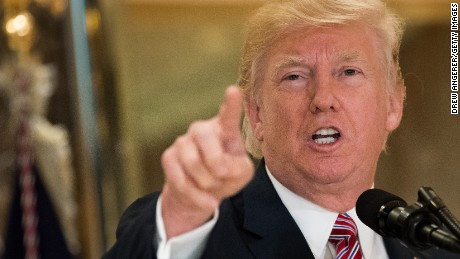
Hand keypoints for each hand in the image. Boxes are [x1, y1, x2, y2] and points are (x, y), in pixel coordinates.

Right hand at [160, 86, 254, 237]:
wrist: (201, 194)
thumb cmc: (226, 177)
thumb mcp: (241, 174)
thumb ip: (238, 168)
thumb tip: (220, 168)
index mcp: (225, 130)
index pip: (228, 115)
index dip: (231, 104)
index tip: (233, 90)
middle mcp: (202, 130)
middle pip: (205, 137)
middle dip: (216, 163)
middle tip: (223, 175)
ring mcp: (183, 142)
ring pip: (192, 162)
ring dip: (207, 183)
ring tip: (213, 186)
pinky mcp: (169, 156)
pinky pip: (179, 178)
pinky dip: (196, 196)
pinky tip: (207, 201)